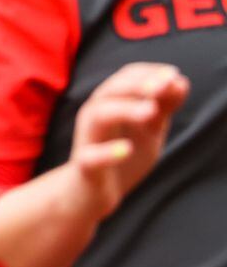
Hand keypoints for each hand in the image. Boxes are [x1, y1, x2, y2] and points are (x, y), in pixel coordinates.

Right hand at [68, 62, 188, 218]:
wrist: (92, 193)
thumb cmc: (121, 156)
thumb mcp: (148, 129)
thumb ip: (163, 107)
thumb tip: (180, 82)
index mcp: (109, 102)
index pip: (126, 77)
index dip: (150, 73)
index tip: (174, 75)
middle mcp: (94, 115)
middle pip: (111, 91)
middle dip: (137, 85)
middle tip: (162, 86)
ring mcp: (88, 139)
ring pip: (99, 115)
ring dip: (124, 110)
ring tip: (150, 111)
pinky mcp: (85, 166)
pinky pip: (91, 157)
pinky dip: (107, 152)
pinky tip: (126, 149)